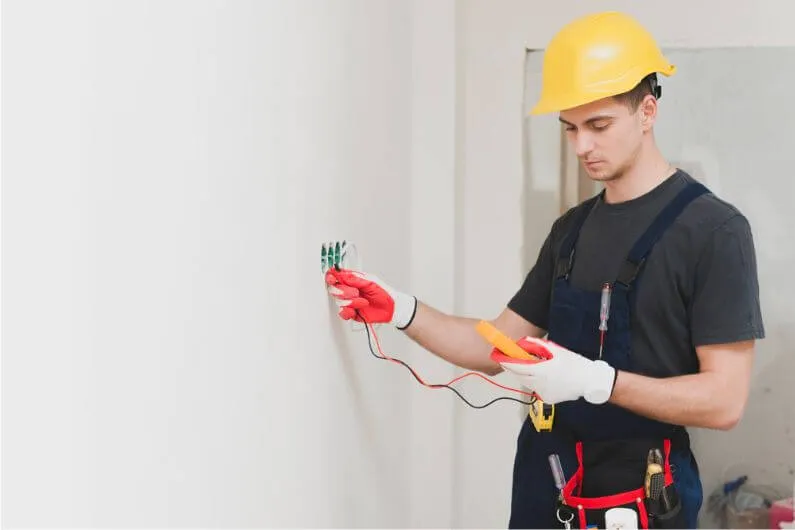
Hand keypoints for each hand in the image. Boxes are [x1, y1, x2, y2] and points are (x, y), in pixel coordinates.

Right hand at [325, 268, 416, 328]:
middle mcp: (349, 290)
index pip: (336, 276)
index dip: (331, 277)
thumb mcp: (371, 282)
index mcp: (353, 279)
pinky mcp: (351, 312)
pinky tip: (355, 311)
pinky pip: (342, 313)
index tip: (333, 279)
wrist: (392, 308)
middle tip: (355, 292)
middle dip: (343, 291)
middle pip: (334, 289)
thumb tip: (341, 273)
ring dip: (351, 302)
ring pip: (338, 301)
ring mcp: (349, 301)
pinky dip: (347, 312)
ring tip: (363, 302)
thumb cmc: (385, 293)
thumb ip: (355, 278)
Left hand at [497, 336, 616, 403]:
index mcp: (542, 370)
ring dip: (526, 375)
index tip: (500, 357)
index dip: (507, 362)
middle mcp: (540, 383)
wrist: (589, 381)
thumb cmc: (574, 364)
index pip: (518, 367)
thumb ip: (538, 345)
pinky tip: (545, 378)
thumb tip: (524, 341)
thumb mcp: (556, 350)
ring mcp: (543, 393)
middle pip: (520, 376)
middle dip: (515, 368)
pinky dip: (537, 383)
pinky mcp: (547, 398)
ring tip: (534, 367)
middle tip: (511, 361)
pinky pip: (537, 389)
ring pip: (528, 383)